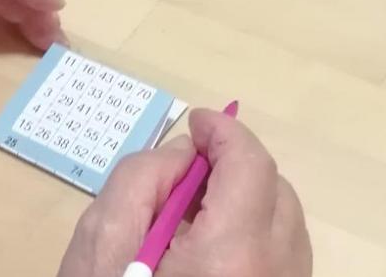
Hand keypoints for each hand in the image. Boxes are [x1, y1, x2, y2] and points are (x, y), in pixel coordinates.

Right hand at [57, 109, 311, 276]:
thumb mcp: (101, 243)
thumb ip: (140, 179)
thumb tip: (182, 156)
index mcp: (232, 255)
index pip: (250, 164)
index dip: (223, 133)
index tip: (197, 124)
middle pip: (276, 192)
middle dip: (237, 169)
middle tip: (189, 174)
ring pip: (284, 228)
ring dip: (249, 205)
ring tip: (195, 219)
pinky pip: (282, 261)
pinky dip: (255, 241)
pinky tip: (210, 257)